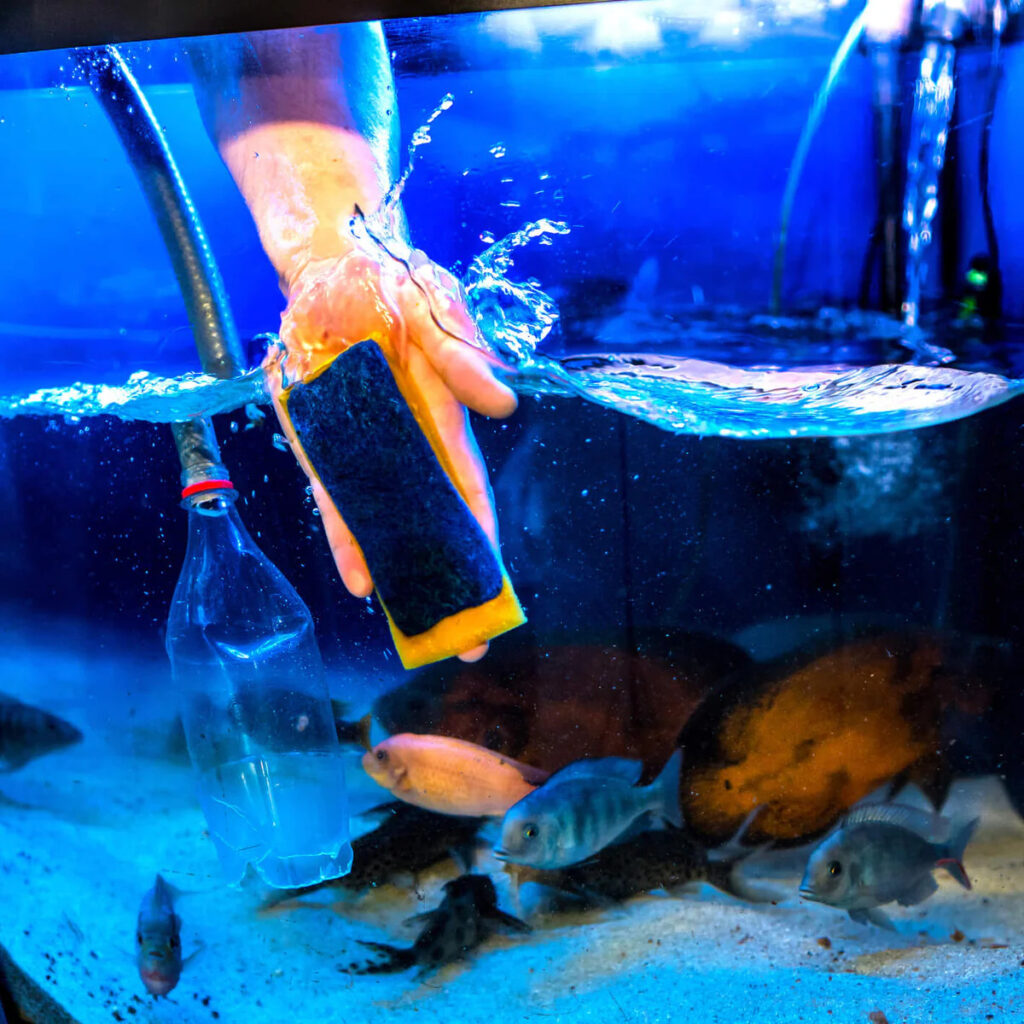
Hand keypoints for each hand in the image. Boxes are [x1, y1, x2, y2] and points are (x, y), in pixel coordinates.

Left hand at [264, 226, 517, 660]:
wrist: (330, 268)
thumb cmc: (395, 284)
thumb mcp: (436, 309)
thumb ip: (464, 356)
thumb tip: (501, 406)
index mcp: (445, 419)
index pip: (471, 491)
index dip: (484, 538)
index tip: (498, 585)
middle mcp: (408, 447)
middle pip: (433, 523)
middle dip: (450, 578)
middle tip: (470, 637)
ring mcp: (363, 452)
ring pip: (386, 524)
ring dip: (400, 573)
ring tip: (415, 625)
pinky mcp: (321, 449)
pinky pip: (334, 502)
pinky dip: (346, 539)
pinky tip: (360, 580)